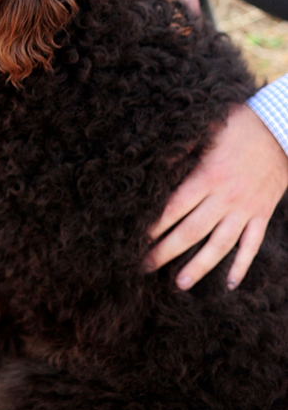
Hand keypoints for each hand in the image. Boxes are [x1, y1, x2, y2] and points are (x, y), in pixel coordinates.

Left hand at [147, 104, 287, 288]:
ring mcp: (245, 209)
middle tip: (145, 266)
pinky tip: (229, 284)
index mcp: (208, 176)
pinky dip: (241, 265)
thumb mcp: (207, 131)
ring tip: (179, 283)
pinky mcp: (262, 214)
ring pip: (219, 246)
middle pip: (191, 231)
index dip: (155, 225)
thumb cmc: (240, 125)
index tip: (137, 238)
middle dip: (166, 251)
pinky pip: (251, 245)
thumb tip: (155, 164)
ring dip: (199, 266)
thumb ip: (181, 150)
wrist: (280, 129)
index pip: (174, 208)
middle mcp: (225, 197)